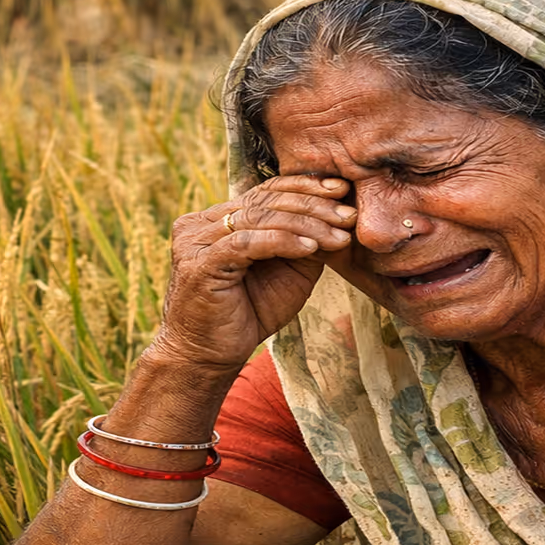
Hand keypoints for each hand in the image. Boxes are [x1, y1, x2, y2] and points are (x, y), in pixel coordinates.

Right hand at [155, 176, 356, 373]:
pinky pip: (247, 243)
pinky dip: (282, 241)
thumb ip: (307, 242)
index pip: (265, 191)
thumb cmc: (250, 314)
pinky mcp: (199, 264)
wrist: (209, 357)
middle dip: (313, 205)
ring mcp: (196, 241)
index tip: (342, 189)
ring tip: (338, 234)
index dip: (305, 187)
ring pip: (259, 218)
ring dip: (306, 225)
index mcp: (218, 219)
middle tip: (349, 214)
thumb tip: (342, 215)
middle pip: (264, 201)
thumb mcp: (290, 271)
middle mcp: (202, 223)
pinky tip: (311, 248)